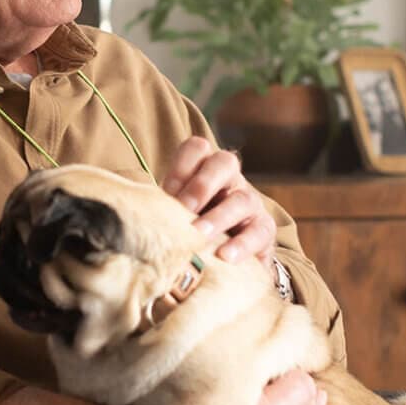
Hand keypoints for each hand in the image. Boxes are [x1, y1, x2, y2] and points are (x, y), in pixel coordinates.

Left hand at [162, 136, 276, 267]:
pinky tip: (224, 256)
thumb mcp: (176, 211)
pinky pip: (259, 232)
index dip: (181, 166)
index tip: (167, 192)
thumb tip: (140, 213)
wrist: (226, 256)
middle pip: (225, 162)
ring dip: (218, 217)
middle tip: (184, 209)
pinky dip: (242, 244)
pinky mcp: (264, 230)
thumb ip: (164, 206)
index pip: (197, 148)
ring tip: (199, 234)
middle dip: (202, 185)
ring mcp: (250, 202)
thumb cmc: (193, 226)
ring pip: (241, 199)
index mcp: (205, 168)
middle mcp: (231, 179)